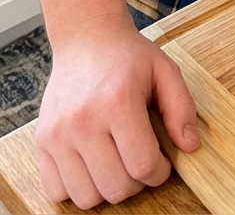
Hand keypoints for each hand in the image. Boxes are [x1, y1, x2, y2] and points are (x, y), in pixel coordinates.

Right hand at [36, 13, 198, 209]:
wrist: (86, 39)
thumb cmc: (128, 57)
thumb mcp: (164, 70)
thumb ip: (181, 108)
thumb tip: (190, 146)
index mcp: (118, 101)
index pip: (142, 165)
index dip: (160, 172)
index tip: (162, 162)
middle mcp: (84, 120)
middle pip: (116, 187)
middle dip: (137, 182)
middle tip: (140, 160)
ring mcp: (58, 134)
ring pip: (87, 197)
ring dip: (107, 188)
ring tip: (116, 163)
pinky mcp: (42, 142)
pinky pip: (58, 192)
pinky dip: (78, 188)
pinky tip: (92, 165)